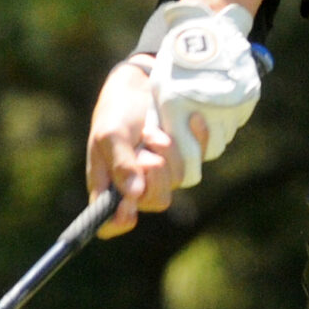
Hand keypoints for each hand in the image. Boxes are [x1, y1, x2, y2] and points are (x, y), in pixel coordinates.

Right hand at [84, 60, 181, 236]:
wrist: (139, 84)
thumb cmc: (115, 111)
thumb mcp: (110, 134)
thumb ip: (119, 164)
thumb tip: (132, 195)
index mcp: (110, 186)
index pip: (112, 224)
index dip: (118, 223)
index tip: (127, 210)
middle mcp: (138, 186)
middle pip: (156, 201)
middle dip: (154, 173)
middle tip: (144, 151)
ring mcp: (164, 173)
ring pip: (178, 178)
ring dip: (168, 152)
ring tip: (152, 131)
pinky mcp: (185, 157)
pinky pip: (198, 157)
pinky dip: (195, 138)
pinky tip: (190, 122)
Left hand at [144, 2, 259, 188]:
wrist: (207, 29)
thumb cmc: (176, 63)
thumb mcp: (160, 89)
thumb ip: (159, 121)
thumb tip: (159, 149)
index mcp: (177, 108)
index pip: (188, 155)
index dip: (187, 165)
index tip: (188, 168)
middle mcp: (206, 109)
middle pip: (212, 149)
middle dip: (204, 146)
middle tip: (197, 136)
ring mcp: (230, 103)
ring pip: (225, 135)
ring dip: (216, 131)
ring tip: (206, 111)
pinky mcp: (247, 97)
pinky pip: (237, 119)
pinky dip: (229, 116)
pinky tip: (219, 100)